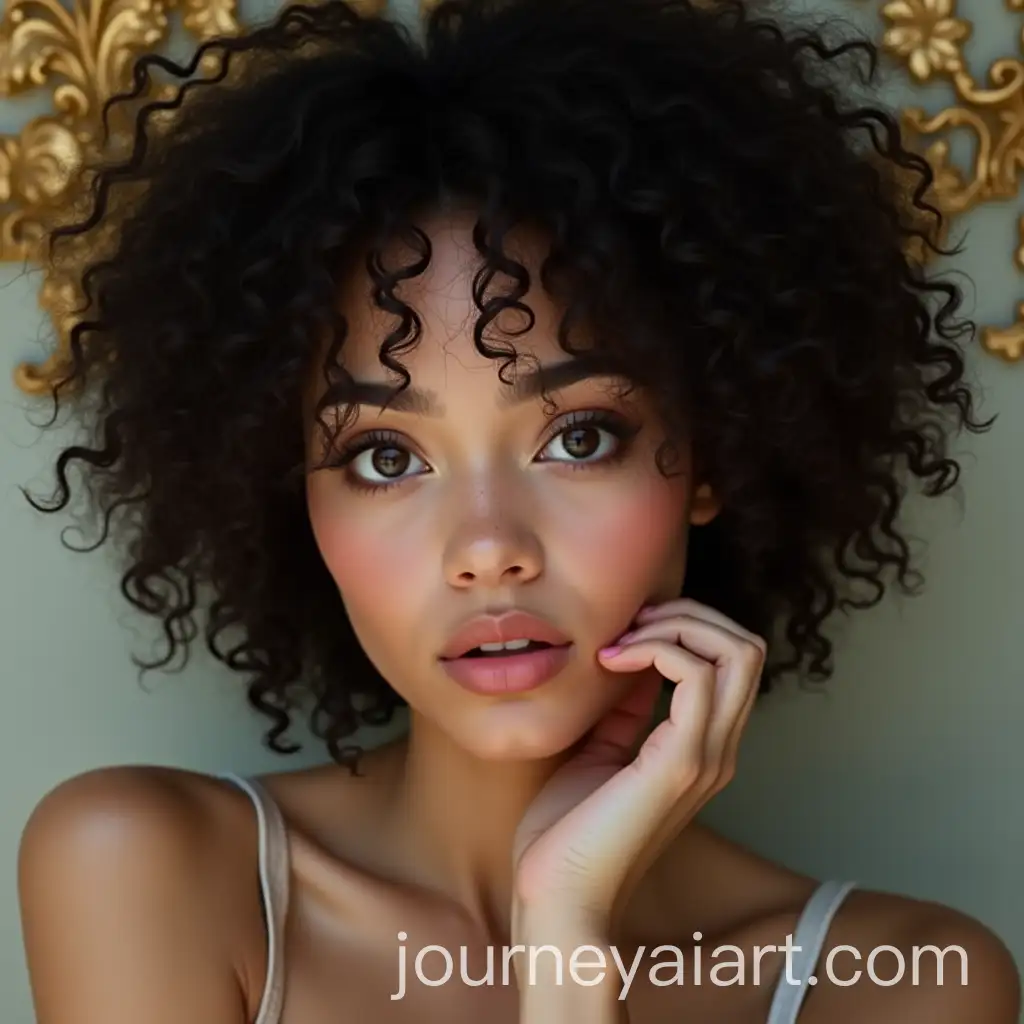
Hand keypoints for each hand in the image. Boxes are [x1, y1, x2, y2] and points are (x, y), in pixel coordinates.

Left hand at [511, 597, 765, 930]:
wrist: (556, 896)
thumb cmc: (568, 830)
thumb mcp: (600, 750)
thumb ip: (628, 709)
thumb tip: (634, 658)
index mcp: (702, 748)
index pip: (733, 661)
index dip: (688, 625)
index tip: (628, 629)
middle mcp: (718, 750)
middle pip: (746, 646)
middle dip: (689, 613)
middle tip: (631, 623)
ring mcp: (706, 757)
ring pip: (736, 652)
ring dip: (675, 625)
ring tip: (622, 641)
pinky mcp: (680, 765)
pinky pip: (697, 677)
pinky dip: (657, 649)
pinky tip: (613, 661)